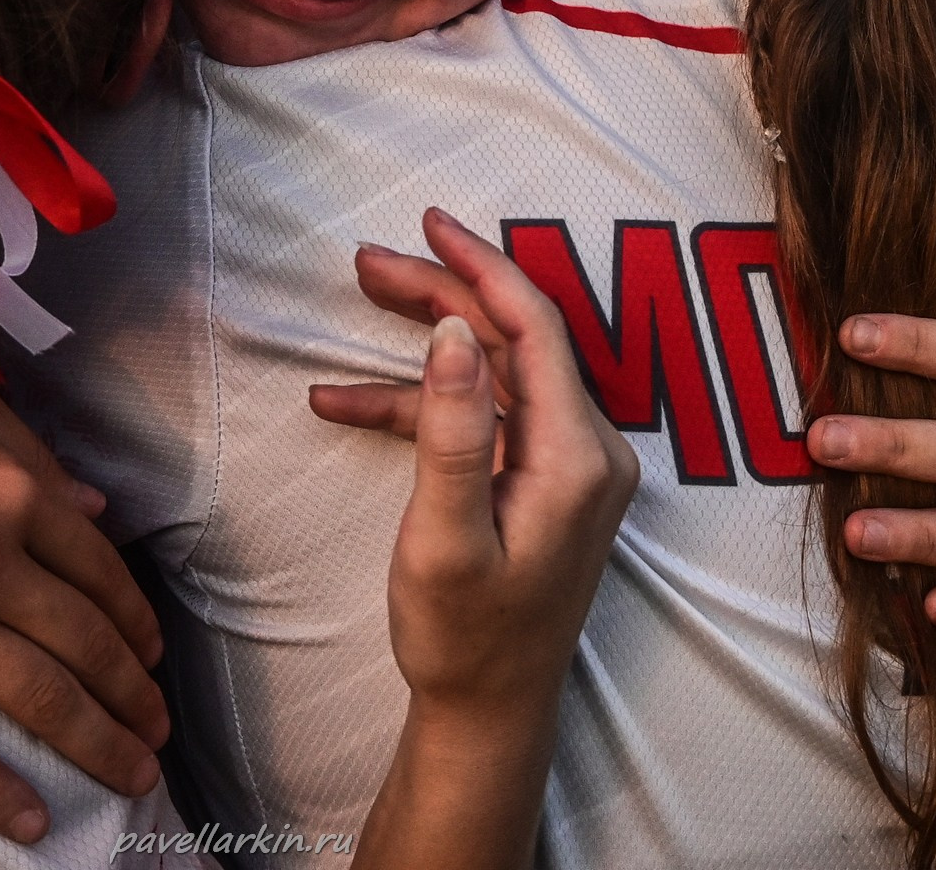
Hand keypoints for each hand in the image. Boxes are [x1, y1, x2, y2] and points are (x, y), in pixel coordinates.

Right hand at [0, 308, 170, 843]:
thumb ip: (34, 456)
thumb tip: (97, 505)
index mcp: (15, 489)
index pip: (100, 571)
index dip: (134, 622)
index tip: (152, 657)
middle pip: (83, 642)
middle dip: (131, 695)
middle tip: (156, 736)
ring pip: (33, 694)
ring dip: (93, 742)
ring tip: (129, 776)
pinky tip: (29, 820)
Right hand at [314, 210, 636, 869]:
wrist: (490, 712)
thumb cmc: (464, 638)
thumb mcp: (444, 538)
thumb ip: (451, 433)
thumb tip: (452, 335)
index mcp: (575, 458)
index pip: (534, 329)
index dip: (480, 268)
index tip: (429, 224)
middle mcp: (588, 452)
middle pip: (513, 338)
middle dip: (442, 293)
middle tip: (369, 261)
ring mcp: (569, 465)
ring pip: (495, 369)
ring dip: (426, 340)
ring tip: (359, 300)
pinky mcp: (546, 481)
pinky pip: (486, 415)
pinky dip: (423, 403)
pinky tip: (346, 401)